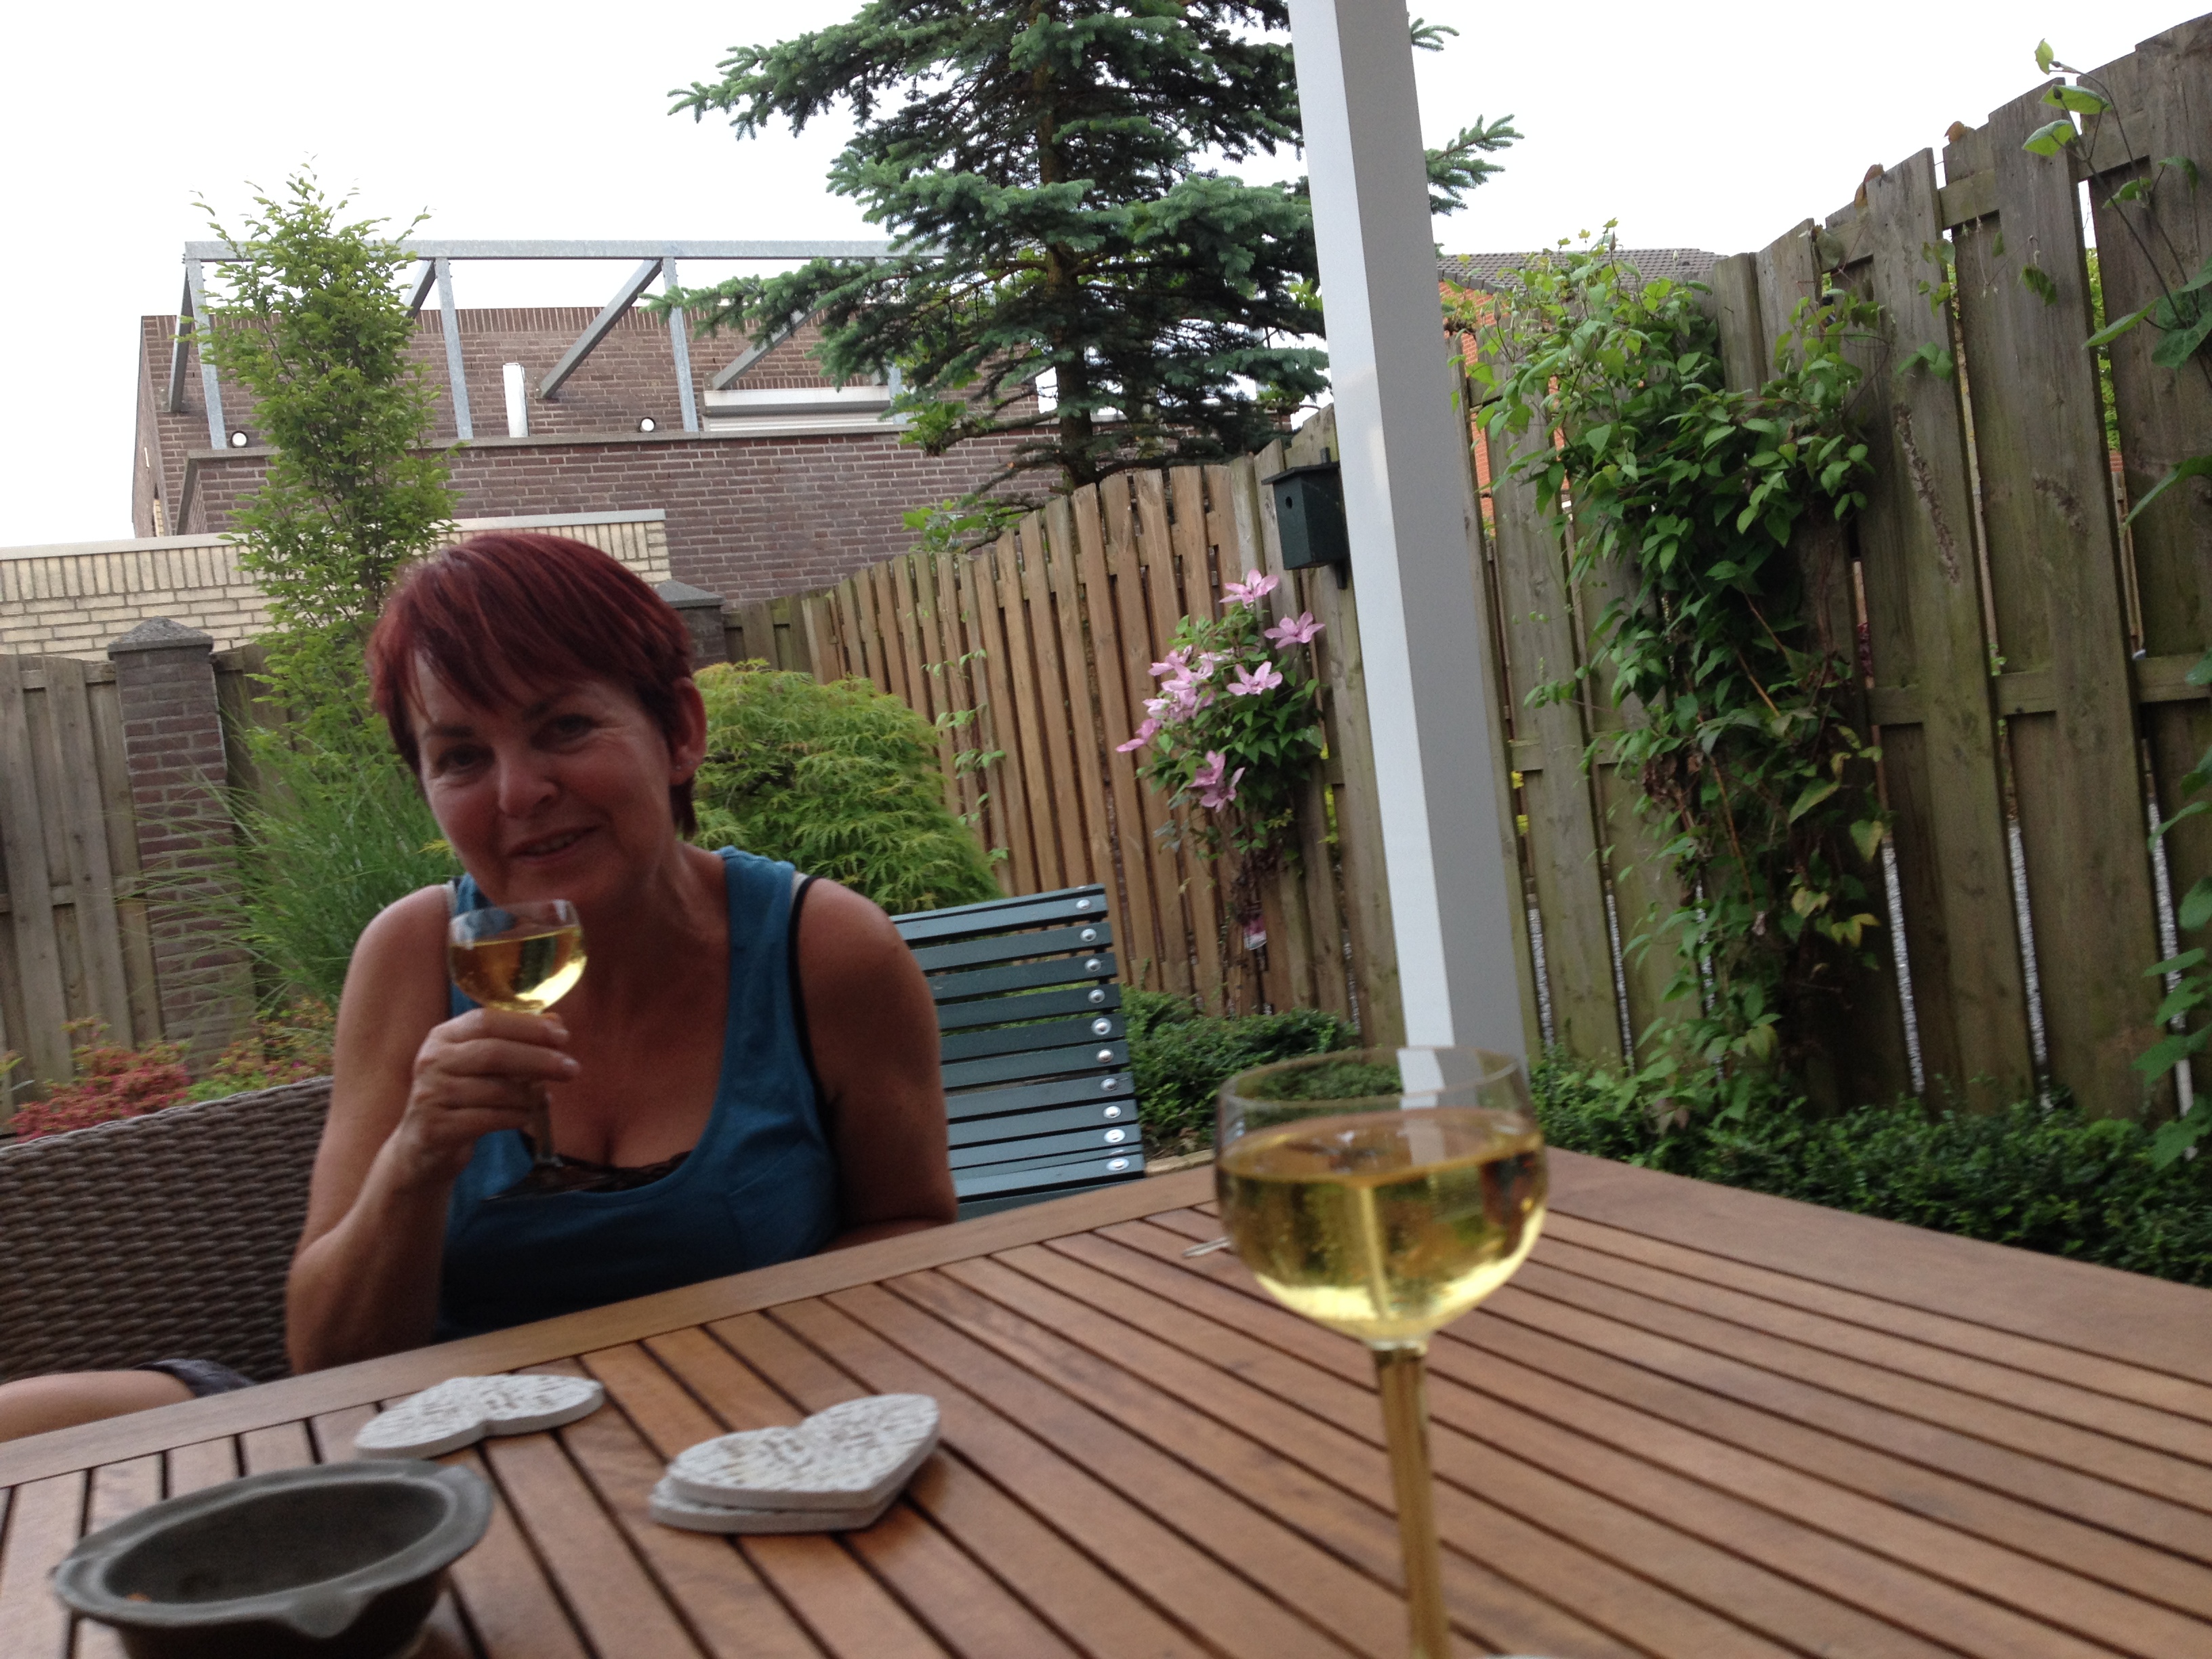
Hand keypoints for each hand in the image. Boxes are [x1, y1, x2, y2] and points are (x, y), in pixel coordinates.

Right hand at [389, 1007, 577, 1183]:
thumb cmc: (461, 1098)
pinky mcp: (437, 1129)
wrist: (422, 1147)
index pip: (486, 1020)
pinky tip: (528, 1118)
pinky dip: (516, 1117)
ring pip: (495, 1090)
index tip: (562, 1035)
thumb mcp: (480, 1065)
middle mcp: (432, 1061)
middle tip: (571, 1068)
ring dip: (530, 1095)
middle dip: (538, 1059)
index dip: (527, 1026)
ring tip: (546, 1099)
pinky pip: (489, 1119)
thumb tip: (556, 1022)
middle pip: (493, 1053)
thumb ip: (514, 1041)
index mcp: (443, 1037)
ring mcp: (431, 1096)